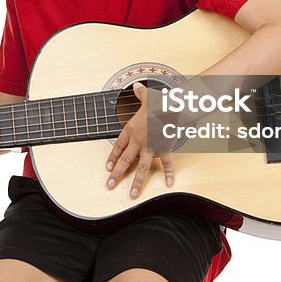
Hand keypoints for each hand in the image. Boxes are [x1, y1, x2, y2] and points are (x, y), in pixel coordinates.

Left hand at [104, 82, 175, 198]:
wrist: (172, 106)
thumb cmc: (159, 102)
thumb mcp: (147, 97)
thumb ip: (141, 94)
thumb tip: (137, 87)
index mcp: (131, 130)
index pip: (118, 146)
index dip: (112, 158)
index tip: (108, 168)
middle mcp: (139, 140)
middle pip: (126, 160)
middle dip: (117, 175)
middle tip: (110, 185)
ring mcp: (151, 147)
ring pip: (142, 167)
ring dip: (137, 182)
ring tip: (132, 194)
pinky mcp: (164, 149)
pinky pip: (166, 164)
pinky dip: (168, 174)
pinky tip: (168, 184)